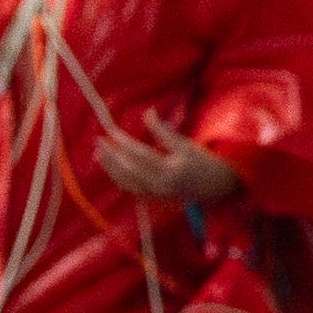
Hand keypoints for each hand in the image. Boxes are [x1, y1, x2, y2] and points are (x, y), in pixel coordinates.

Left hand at [92, 116, 242, 205]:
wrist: (214, 186)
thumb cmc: (200, 161)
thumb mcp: (185, 144)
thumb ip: (164, 130)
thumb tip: (148, 112)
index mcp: (172, 169)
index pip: (142, 155)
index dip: (125, 143)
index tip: (112, 132)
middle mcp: (162, 184)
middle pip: (130, 170)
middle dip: (112, 155)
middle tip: (99, 141)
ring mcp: (156, 194)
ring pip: (126, 182)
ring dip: (110, 168)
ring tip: (99, 153)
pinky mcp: (154, 199)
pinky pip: (131, 190)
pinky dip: (118, 179)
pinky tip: (110, 168)